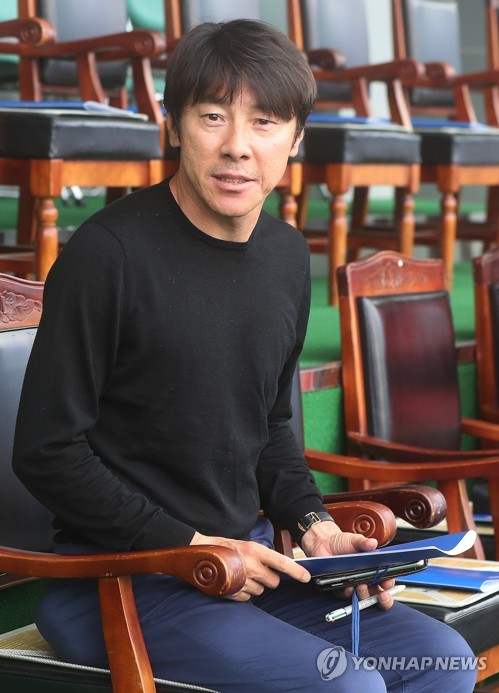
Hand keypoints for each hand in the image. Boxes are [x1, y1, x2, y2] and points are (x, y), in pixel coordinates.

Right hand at [190, 531, 310, 600]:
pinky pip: (248, 598)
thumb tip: (278, 568)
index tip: (306, 577)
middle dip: (269, 579)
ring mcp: (242, 580)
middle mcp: (251, 566)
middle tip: (258, 571)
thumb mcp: (246, 545)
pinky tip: (236, 582)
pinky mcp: (233, 592)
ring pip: (261, 591)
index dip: (296, 571)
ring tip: (242, 575)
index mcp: (256, 551)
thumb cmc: (226, 547)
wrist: (201, 552)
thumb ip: (262, 557)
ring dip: (255, 585)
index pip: (282, 563)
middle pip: (274, 582)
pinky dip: (244, 592)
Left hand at [300, 520, 394, 609]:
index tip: (388, 582)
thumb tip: (373, 543)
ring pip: (364, 597)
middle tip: (382, 594)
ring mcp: (354, 585)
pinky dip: (348, 593)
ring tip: (361, 586)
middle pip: (378, 594)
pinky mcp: (341, 587)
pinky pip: (346, 596)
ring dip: (365, 594)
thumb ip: (364, 543)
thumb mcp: (354, 540)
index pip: (386, 581)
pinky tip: (349, 587)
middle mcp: (365, 579)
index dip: (389, 585)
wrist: (324, 542)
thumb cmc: (342, 542)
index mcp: (373, 569)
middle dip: (383, 598)